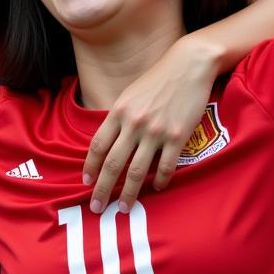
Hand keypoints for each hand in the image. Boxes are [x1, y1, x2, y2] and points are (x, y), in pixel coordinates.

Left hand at [83, 34, 218, 211]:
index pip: (98, 145)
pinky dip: (159, 181)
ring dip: (128, 193)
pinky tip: (156, 189)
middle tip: (96, 208)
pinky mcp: (178, 136)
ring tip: (124, 208)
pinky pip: (165, 166)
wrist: (188, 66)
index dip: (90, 166)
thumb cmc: (158, 80)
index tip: (86, 182)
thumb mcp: (130, 95)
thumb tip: (108, 141)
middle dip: (102, 189)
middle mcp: (134, 123)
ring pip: (137, 170)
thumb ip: (119, 117)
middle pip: (113, 163)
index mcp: (119, 112)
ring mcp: (156, 131)